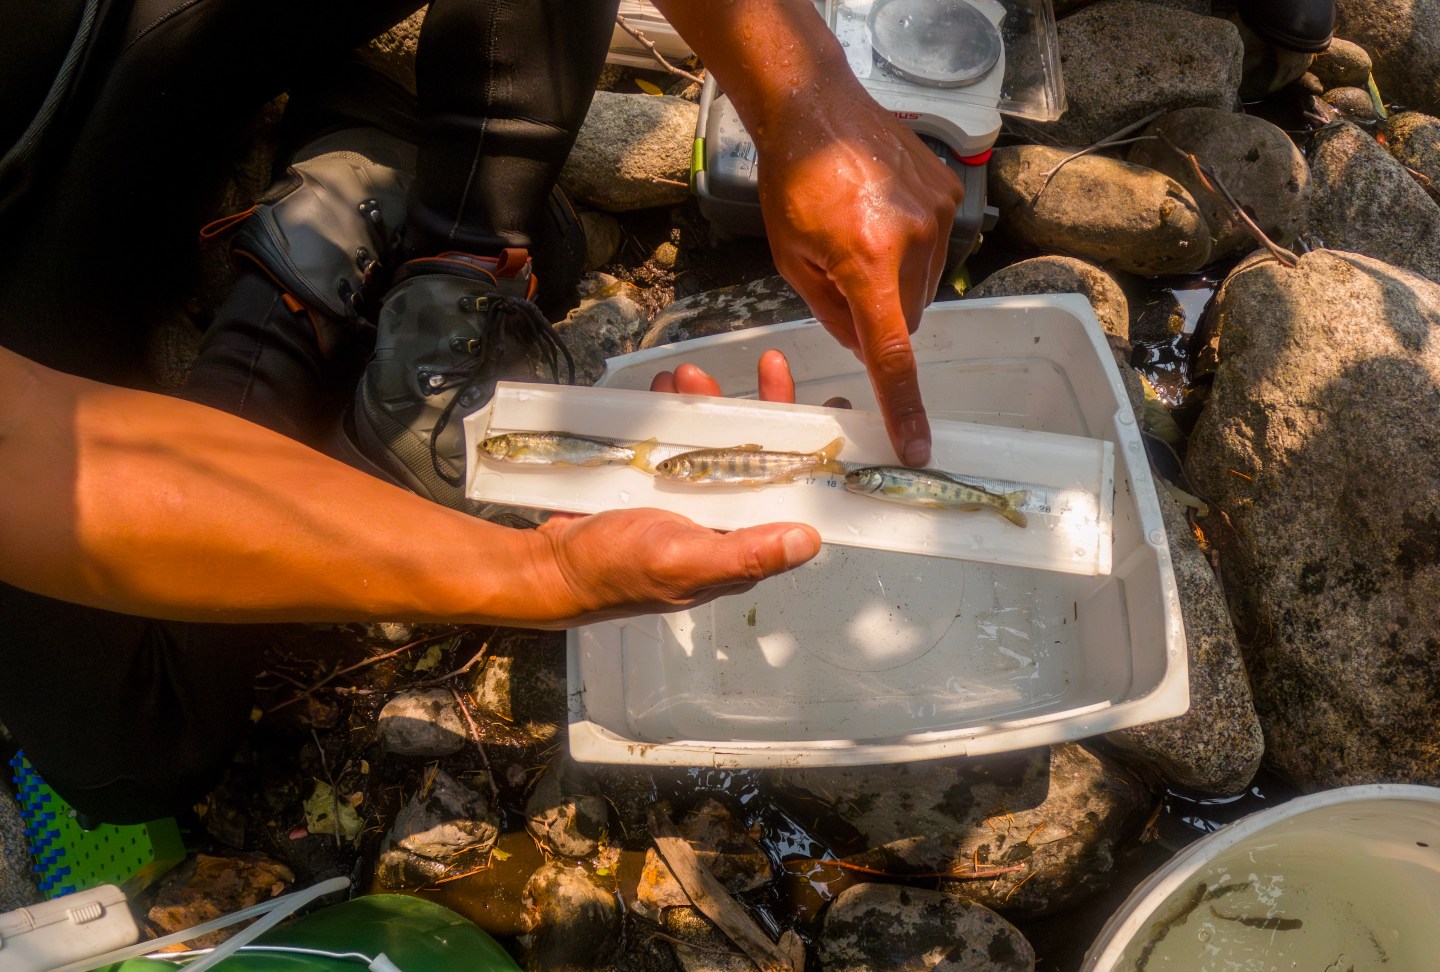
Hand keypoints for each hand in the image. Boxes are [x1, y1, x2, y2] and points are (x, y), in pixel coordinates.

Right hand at [506, 350, 823, 627]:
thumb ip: (745, 555)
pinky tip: (664, 391)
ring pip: (719, 440)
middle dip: (765, 410)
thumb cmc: (616, 575)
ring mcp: (691, 497)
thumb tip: (808, 540)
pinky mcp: (659, 481)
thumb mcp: (683, 563)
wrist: (550, 566)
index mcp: (743, 544)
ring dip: (711, 404)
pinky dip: (674, 411)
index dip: (818, 456)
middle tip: (767, 367)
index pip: (796, 496)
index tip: (835, 413)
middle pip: (764, 456)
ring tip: (688, 379)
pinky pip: (678, 437)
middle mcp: (725, 519)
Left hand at [755, 91, 961, 466]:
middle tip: (846, 280)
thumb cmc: (793, 184)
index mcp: (866, 263)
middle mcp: (913, 242)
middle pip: (906, 319)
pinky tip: (879, 216)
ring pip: (922, 287)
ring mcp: (937, 215)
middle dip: (879, 317)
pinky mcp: (948, 195)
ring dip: (895, 282)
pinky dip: (910, 248)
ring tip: (860, 236)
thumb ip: (833, 315)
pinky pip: (936, 249)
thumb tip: (866, 350)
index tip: (916, 445)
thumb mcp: (793, 262)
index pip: (892, 352)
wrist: (818, 109)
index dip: (904, 405)